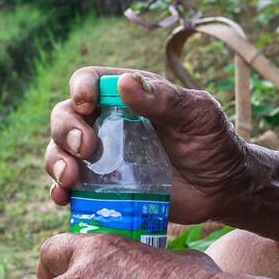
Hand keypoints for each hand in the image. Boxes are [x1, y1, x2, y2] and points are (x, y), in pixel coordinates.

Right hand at [46, 66, 253, 224]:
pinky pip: (69, 187)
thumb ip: (165, 99)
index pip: (90, 81)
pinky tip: (63, 198)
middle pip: (66, 115)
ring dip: (56, 161)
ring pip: (60, 151)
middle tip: (84, 147)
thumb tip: (124, 82)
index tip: (86, 102)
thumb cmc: (213, 142)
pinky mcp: (102, 188)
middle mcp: (108, 122)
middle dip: (65, 129)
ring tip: (69, 177)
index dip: (81, 87)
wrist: (222, 188)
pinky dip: (59, 191)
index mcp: (130, 95)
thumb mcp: (198, 114)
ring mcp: (102, 156)